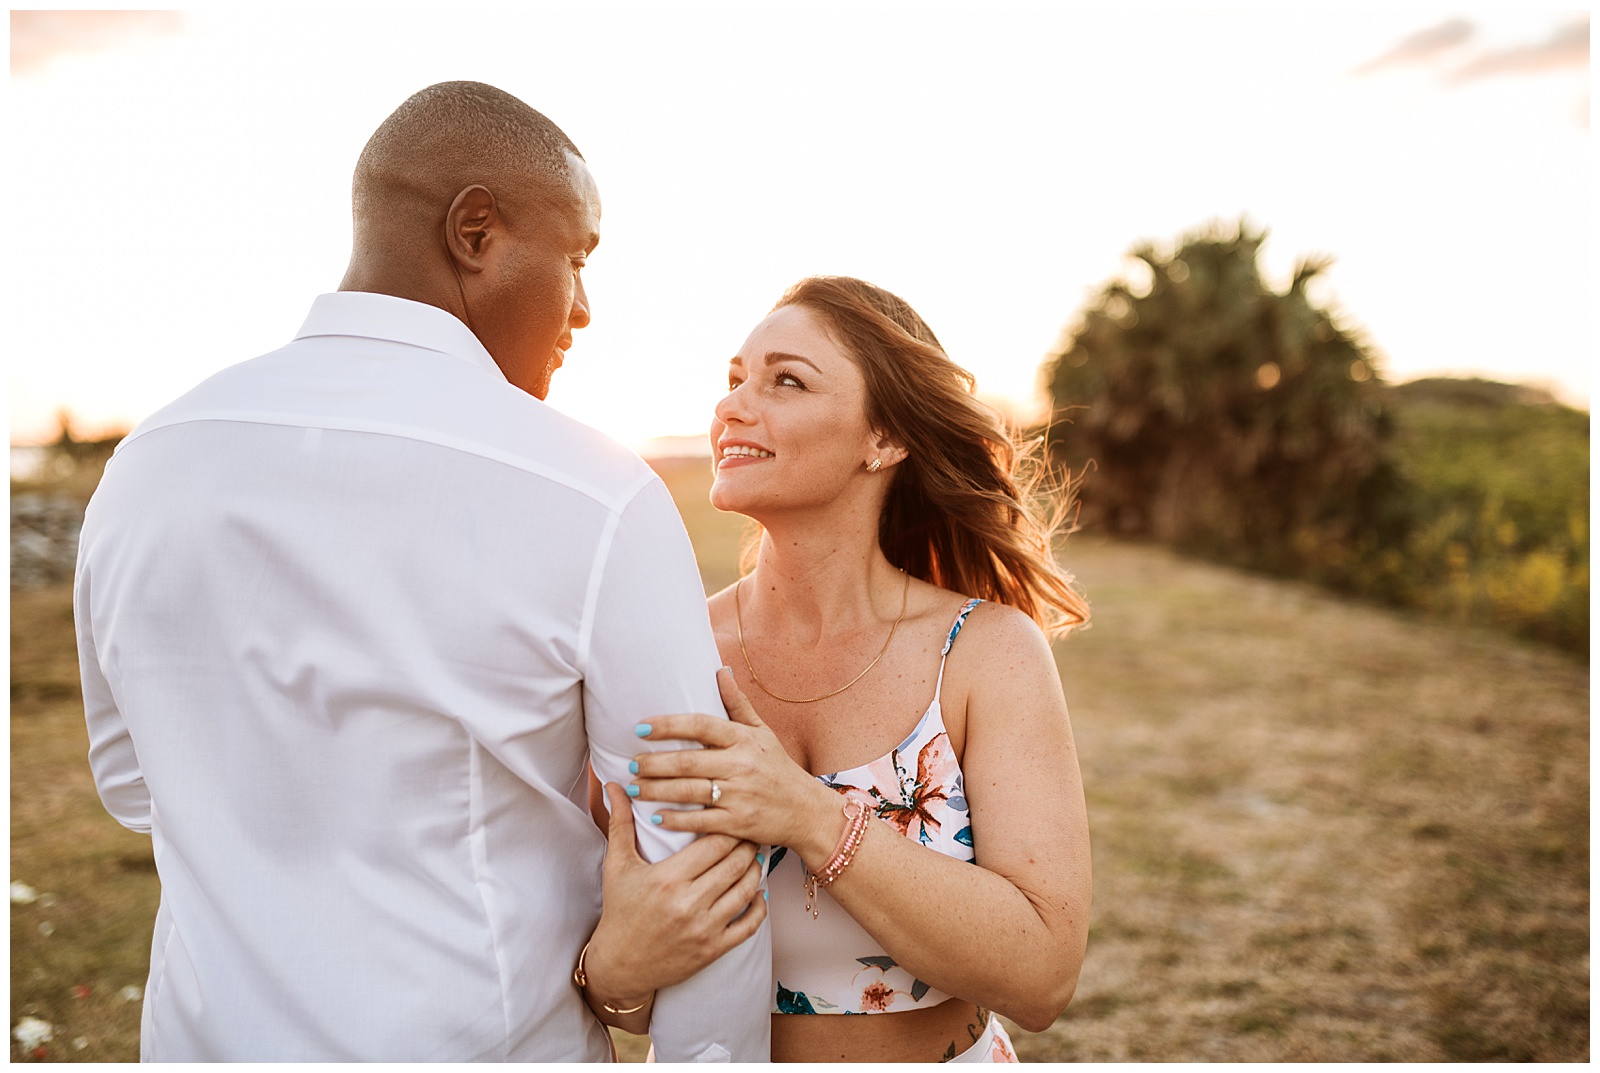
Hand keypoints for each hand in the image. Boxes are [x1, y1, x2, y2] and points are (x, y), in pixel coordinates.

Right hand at [581, 782, 766, 1019]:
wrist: (620, 965)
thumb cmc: (619, 910)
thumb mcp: (617, 865)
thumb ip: (621, 822)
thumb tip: (613, 784)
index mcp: (668, 878)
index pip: (713, 843)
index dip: (729, 827)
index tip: (734, 815)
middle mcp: (689, 903)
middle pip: (734, 863)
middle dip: (747, 844)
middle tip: (753, 830)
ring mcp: (704, 928)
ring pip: (746, 890)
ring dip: (755, 870)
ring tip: (756, 855)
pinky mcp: (713, 950)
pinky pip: (749, 925)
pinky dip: (759, 907)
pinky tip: (758, 892)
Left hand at [631, 668, 842, 863]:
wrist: (807, 811)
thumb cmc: (779, 768)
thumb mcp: (763, 733)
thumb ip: (738, 704)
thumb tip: (720, 671)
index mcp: (743, 739)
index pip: (701, 726)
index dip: (668, 725)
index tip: (641, 728)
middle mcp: (741, 765)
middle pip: (688, 761)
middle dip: (654, 763)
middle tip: (632, 763)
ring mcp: (740, 795)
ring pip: (689, 791)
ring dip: (657, 790)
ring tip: (634, 787)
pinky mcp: (738, 823)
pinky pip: (700, 821)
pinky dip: (676, 819)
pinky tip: (656, 816)